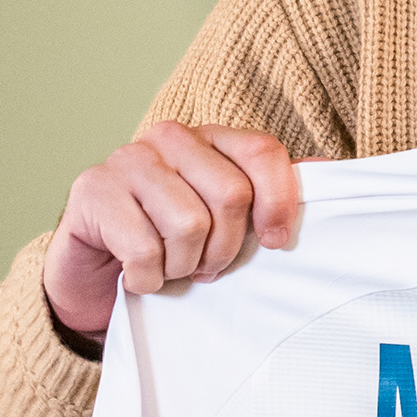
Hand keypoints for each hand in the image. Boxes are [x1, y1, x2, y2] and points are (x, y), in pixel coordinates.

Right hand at [42, 122, 301, 340]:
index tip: (276, 242)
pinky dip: (147, 278)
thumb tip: (324, 169)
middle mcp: (169, 139)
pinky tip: (138, 275)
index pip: (262, 151)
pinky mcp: (91, 191)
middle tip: (205, 266)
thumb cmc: (167, 247)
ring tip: (170, 267)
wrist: (93, 277)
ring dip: (183, 265)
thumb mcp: (225, 224)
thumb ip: (268, 196)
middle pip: (231, 194)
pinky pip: (143, 249)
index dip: (279, 201)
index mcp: (209, 140)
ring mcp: (127, 160)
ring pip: (188, 224)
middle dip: (225, 248)